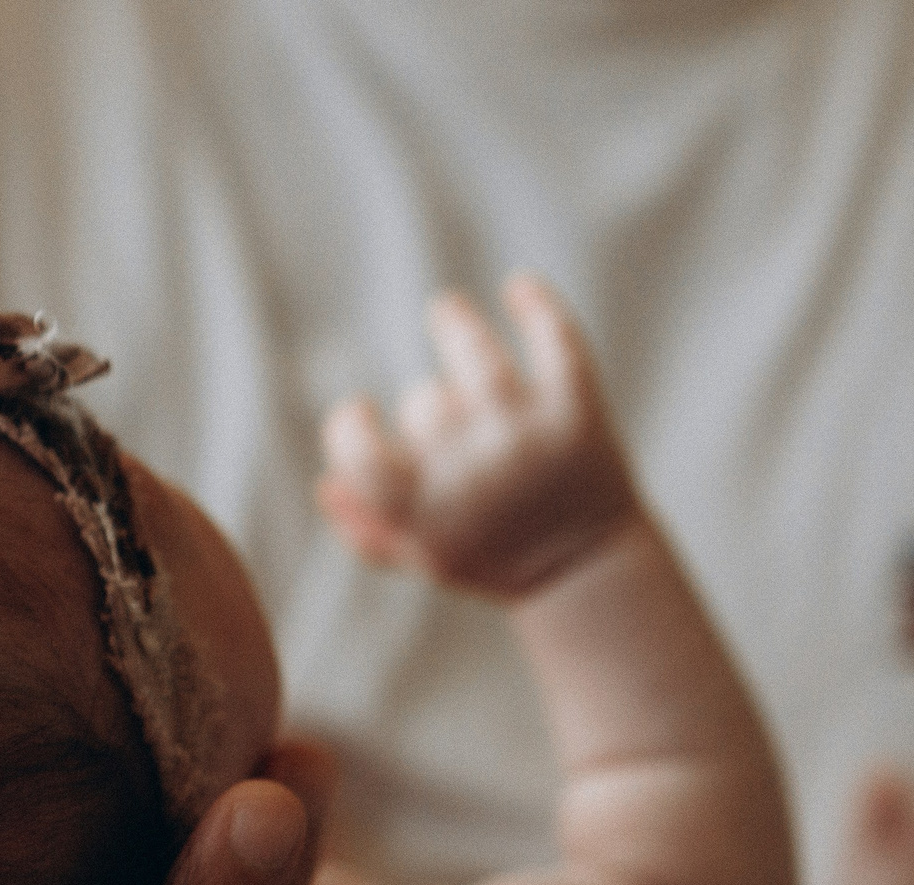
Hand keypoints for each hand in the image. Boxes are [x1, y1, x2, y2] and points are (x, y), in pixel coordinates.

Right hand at [316, 274, 639, 598]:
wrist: (587, 570)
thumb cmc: (495, 561)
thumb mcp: (424, 558)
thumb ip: (368, 531)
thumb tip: (326, 482)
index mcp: (428, 514)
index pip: (363, 458)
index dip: (349, 430)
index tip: (356, 412)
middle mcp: (474, 470)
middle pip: (425, 405)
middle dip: (426, 410)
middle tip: (444, 423)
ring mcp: (526, 435)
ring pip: (475, 356)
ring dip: (455, 324)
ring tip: (445, 310)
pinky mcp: (576, 412)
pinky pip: (555, 342)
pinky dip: (536, 308)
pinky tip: (518, 285)